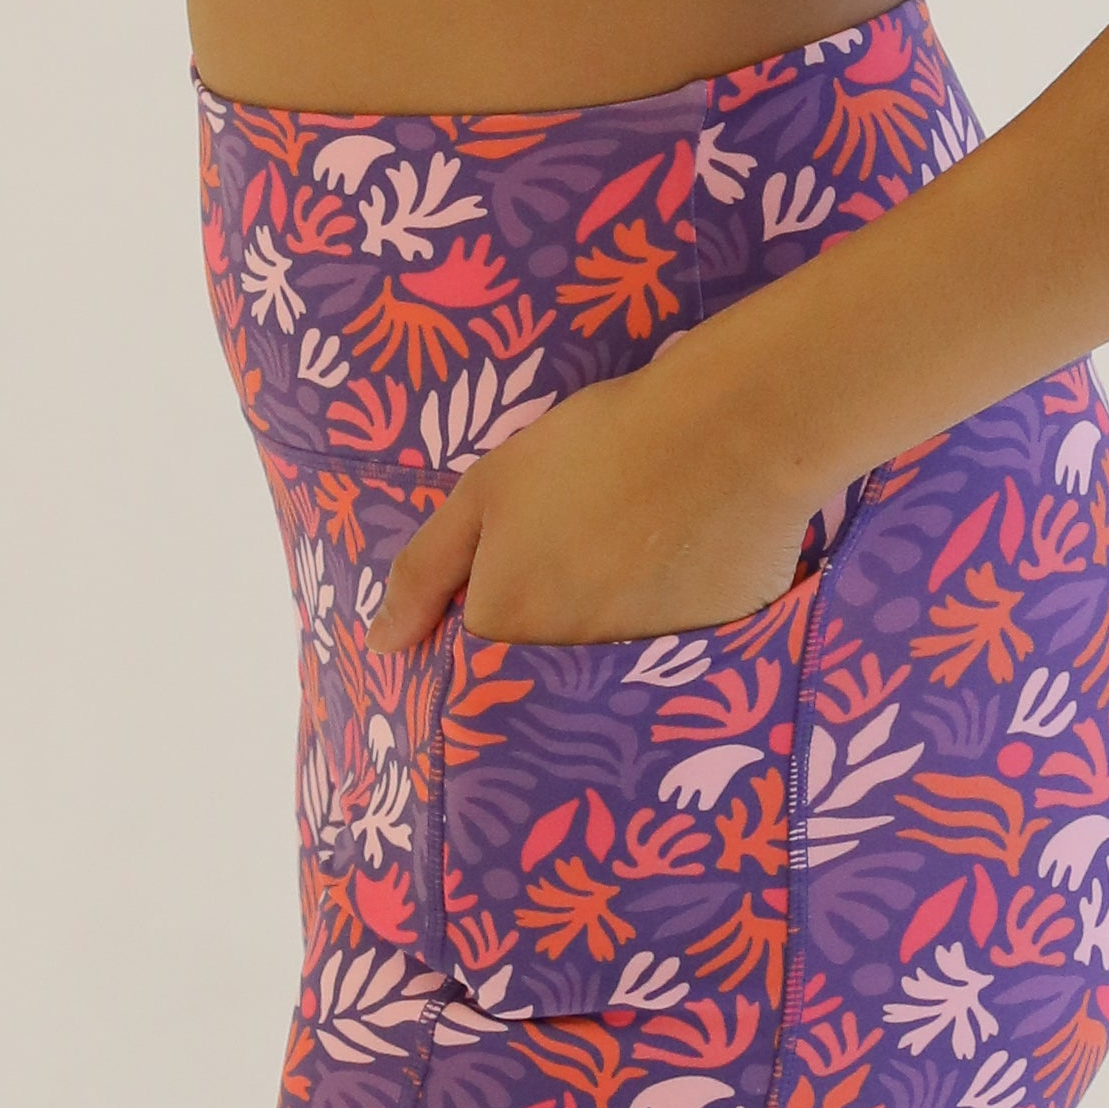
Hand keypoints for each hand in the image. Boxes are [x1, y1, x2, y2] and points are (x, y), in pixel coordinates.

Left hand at [371, 346, 810, 654]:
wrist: (727, 436)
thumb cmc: (594, 448)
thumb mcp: (487, 489)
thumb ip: (426, 571)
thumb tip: (381, 647)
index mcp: (507, 626)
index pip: (475, 656)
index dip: (489, 612)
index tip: (516, 569)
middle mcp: (568, 669)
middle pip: (542, 668)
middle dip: (551, 624)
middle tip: (583, 551)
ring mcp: (640, 671)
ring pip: (604, 666)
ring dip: (607, 626)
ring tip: (634, 550)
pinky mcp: (707, 662)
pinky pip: (668, 659)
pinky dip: (667, 625)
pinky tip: (682, 564)